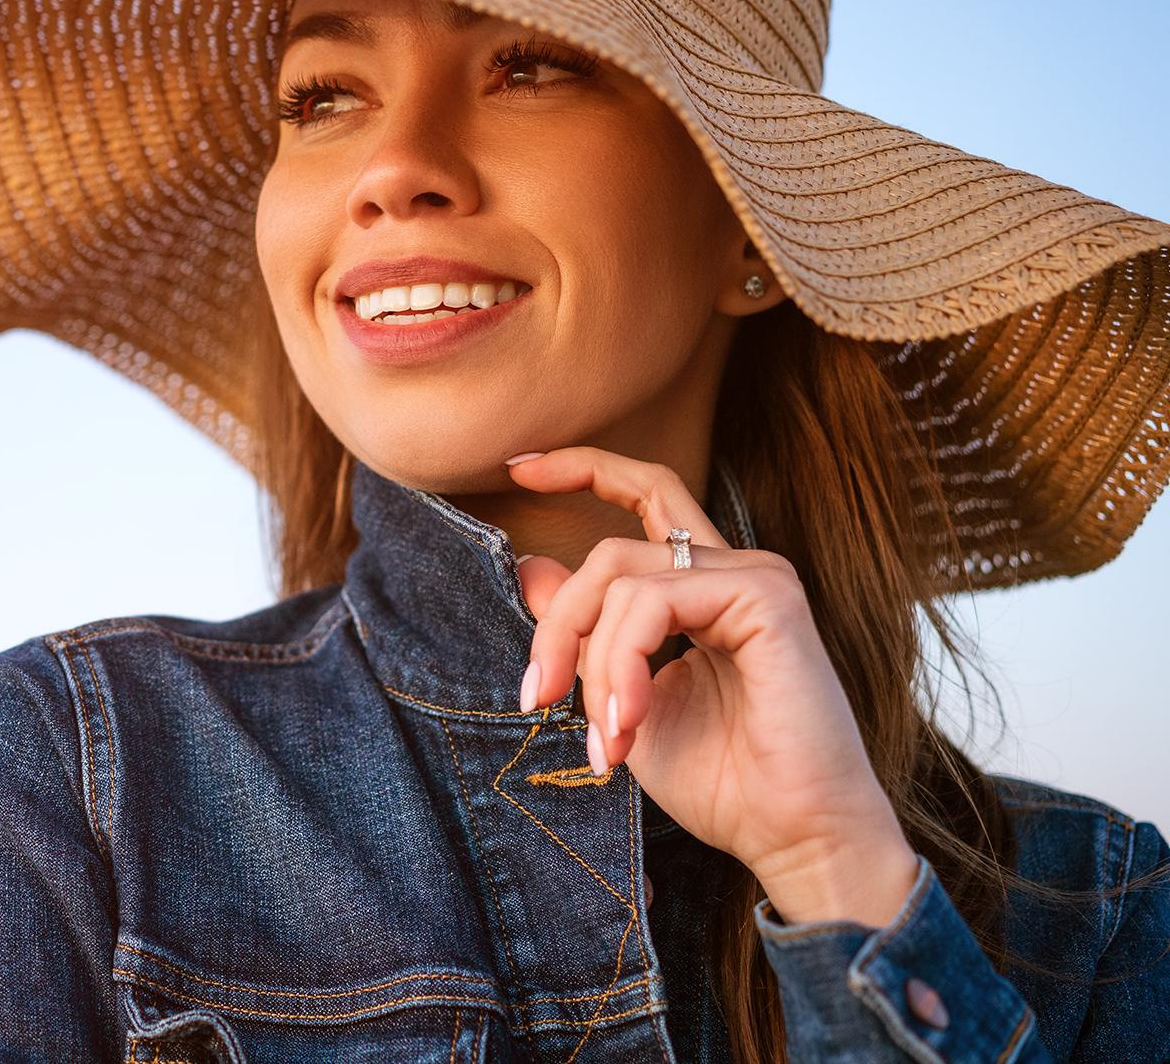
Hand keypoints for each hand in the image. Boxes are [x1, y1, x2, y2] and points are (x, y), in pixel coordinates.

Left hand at [508, 445, 920, 925]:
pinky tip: (629, 721)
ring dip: (591, 663)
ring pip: (621, 577)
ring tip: (604, 738)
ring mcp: (755, 576)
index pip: (644, 496)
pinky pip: (654, 600)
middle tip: (536, 697)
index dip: (582, 469)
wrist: (794, 840)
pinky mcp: (766, 595)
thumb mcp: (623, 700)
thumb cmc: (724, 783)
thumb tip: (530, 568)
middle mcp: (733, 570)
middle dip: (557, 624)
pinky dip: (623, 663)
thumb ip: (585, 635)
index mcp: (704, 588)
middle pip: (609, 550)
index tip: (515, 471)